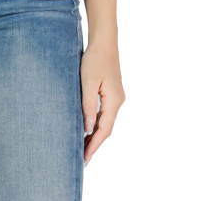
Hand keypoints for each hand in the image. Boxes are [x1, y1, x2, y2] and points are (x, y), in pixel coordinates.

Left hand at [80, 39, 125, 165]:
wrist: (104, 41)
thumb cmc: (95, 59)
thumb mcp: (88, 82)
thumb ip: (88, 105)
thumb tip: (87, 129)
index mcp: (114, 101)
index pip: (104, 130)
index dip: (94, 145)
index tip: (85, 159)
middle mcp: (118, 101)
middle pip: (106, 129)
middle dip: (94, 144)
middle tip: (82, 160)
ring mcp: (115, 97)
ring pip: (104, 121)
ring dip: (94, 135)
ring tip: (81, 148)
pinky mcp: (110, 92)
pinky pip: (103, 112)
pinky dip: (95, 123)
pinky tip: (86, 128)